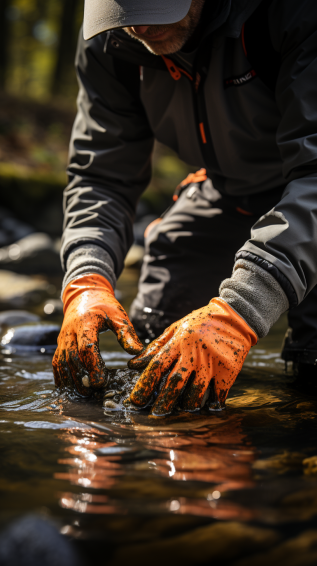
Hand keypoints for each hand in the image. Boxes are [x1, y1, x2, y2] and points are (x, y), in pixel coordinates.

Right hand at [52, 274, 143, 394]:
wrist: (84, 294)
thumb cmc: (104, 306)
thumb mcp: (118, 315)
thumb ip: (127, 334)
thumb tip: (138, 352)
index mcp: (85, 323)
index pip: (86, 347)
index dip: (93, 366)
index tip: (101, 381)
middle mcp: (70, 332)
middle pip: (72, 358)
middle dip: (81, 377)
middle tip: (93, 392)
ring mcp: (63, 338)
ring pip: (62, 362)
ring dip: (70, 380)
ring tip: (82, 394)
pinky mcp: (60, 344)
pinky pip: (56, 362)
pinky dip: (60, 376)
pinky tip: (68, 389)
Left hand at [128, 298, 256, 415]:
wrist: (235, 318)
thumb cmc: (201, 323)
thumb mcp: (176, 328)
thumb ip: (155, 347)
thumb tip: (134, 364)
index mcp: (179, 342)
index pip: (158, 365)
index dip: (145, 384)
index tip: (136, 399)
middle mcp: (195, 353)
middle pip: (176, 382)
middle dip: (164, 401)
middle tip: (156, 413)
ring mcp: (212, 363)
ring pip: (196, 392)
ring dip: (188, 404)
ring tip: (182, 408)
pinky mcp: (228, 371)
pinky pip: (218, 394)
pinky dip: (212, 403)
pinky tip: (207, 406)